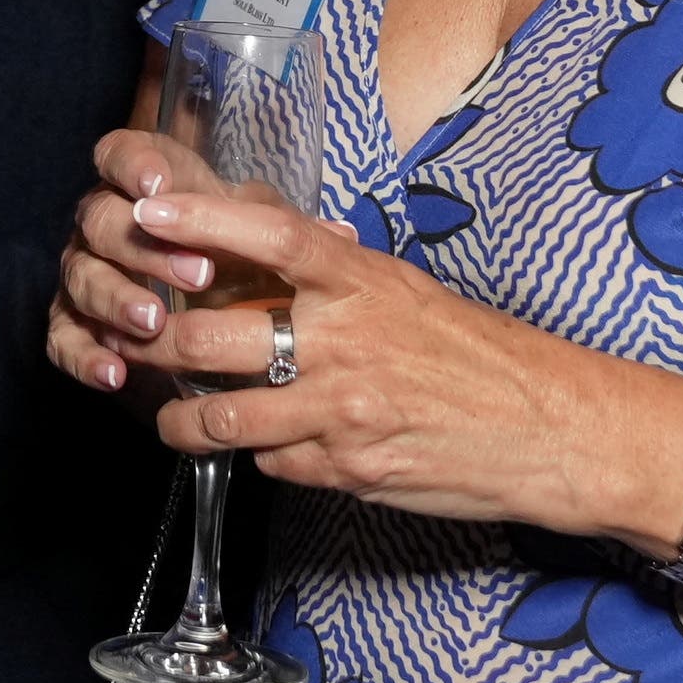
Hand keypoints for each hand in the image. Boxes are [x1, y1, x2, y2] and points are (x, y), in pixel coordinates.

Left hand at [47, 127, 639, 529]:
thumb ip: (338, 277)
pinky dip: (256, 456)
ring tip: (171, 419)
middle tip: (129, 338)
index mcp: (364, 282)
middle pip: (214, 337)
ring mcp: (343, 411)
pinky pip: (271, 463)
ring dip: (181, 421)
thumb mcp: (409, 293)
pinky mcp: (348, 470)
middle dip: (154, 342)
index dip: (201, 221)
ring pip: (223, 418)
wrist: (553, 431)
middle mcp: (346, 342)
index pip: (269, 236)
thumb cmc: (484, 356)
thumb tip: (273, 251)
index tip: (148, 212)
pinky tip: (263, 448)